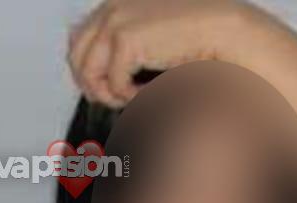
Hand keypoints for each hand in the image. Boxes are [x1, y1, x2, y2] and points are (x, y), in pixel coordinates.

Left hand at [66, 0, 281, 106]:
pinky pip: (114, 82)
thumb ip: (127, 56)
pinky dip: (130, 95)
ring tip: (134, 96)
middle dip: (93, 85)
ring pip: (88, 72)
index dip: (88, 71)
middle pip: (76, 57)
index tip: (107, 90)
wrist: (221, 33)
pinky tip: (148, 89)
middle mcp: (110, 10)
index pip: (79, 41)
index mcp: (115, 7)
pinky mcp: (125, 39)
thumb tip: (102, 82)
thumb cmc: (195, 44)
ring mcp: (115, 22)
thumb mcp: (152, 47)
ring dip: (110, 92)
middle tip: (119, 100)